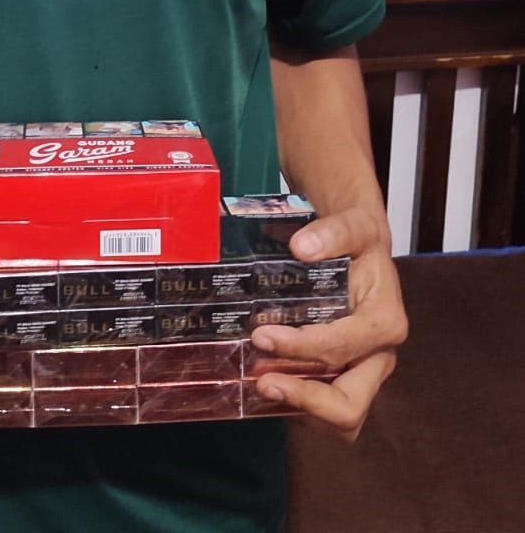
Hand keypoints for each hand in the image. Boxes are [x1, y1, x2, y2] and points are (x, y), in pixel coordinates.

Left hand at [250, 205, 407, 439]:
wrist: (361, 250)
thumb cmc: (357, 240)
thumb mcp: (354, 224)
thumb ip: (334, 232)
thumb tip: (302, 247)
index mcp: (385, 322)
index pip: (340, 348)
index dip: (299, 348)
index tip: (261, 337)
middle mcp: (379, 357)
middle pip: (349, 406)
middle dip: (303, 399)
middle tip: (261, 380)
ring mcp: (366, 373)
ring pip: (341, 420)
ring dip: (301, 409)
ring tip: (262, 385)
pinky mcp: (350, 379)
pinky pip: (328, 413)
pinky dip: (300, 407)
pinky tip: (272, 382)